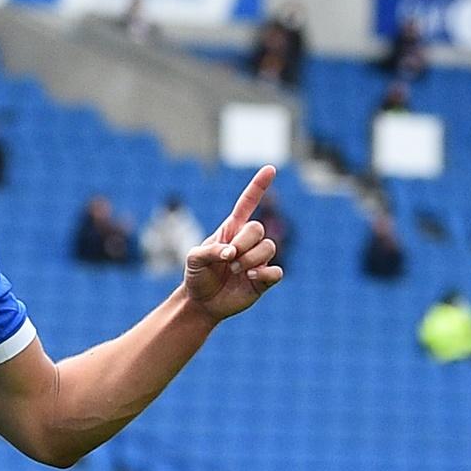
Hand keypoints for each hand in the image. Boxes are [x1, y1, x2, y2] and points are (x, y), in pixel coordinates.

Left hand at [184, 165, 283, 320]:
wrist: (201, 301)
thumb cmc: (197, 275)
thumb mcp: (193, 259)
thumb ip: (209, 251)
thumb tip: (231, 253)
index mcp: (231, 230)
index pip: (247, 203)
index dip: (258, 186)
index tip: (270, 168)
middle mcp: (247, 243)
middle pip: (258, 228)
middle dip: (243, 242)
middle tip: (228, 258)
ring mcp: (258, 260)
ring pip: (269, 248)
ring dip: (250, 259)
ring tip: (234, 269)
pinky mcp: (264, 279)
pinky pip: (277, 271)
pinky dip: (265, 273)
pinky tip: (251, 278)